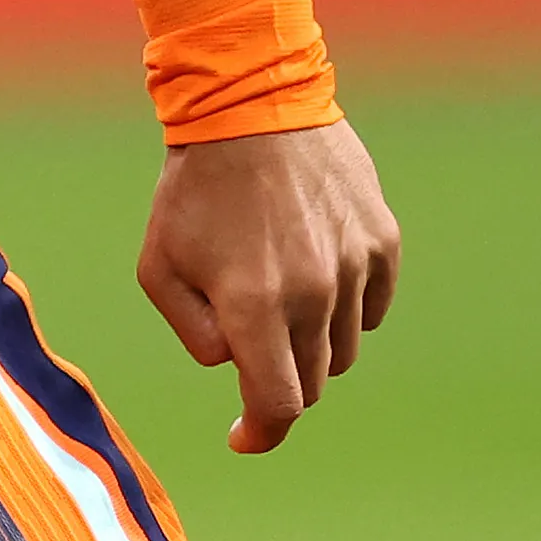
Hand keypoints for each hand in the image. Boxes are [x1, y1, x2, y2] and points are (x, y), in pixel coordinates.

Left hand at [135, 119, 395, 455]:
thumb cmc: (193, 190)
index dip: (263, 433)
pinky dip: (346, 310)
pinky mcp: (382, 240)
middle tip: (252, 348)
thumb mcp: (159, 267)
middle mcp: (313, 292)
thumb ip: (194, 335)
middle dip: (280, 381)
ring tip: (279, 296)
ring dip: (313, 345)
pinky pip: (372, 307)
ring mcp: (354, 265)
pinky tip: (315, 275)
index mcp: (253, 305)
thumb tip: (236, 364)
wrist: (252, 103)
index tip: (244, 436)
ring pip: (344, 349)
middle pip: (312, 382)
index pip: (279, 404)